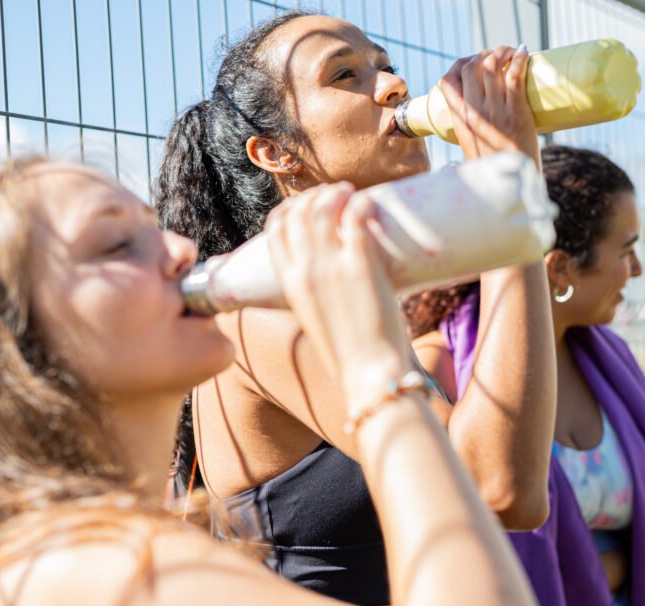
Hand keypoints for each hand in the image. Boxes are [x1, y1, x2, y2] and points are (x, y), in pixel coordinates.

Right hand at [265, 184, 412, 412]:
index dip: (289, 210)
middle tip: (335, 195)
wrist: (368, 373)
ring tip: (352, 192)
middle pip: (298, 213)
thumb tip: (335, 280)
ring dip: (337, 193)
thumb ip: (317, 294)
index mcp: (289, 284)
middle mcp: (305, 270)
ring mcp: (331, 265)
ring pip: (324, 209)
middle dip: (313, 196)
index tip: (305, 205)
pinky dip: (361, 204)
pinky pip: (355, 218)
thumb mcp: (317, 318)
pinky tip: (369, 204)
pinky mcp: (360, 264)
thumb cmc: (349, 353)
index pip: (276, 231)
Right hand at [437, 45, 540, 166]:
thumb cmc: (493, 169)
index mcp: (460, 121)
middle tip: (498, 57)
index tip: (474, 63)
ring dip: (502, 51)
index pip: (447, 81)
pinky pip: (514, 75)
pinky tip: (524, 53)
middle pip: (470, 67)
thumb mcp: (471, 149)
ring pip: (491, 65)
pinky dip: (518, 58)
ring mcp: (494, 112)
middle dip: (483, 54)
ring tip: (512, 52)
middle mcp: (473, 114)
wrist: (510, 187)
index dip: (460, 64)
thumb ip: (468, 133)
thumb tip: (470, 123)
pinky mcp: (515, 112)